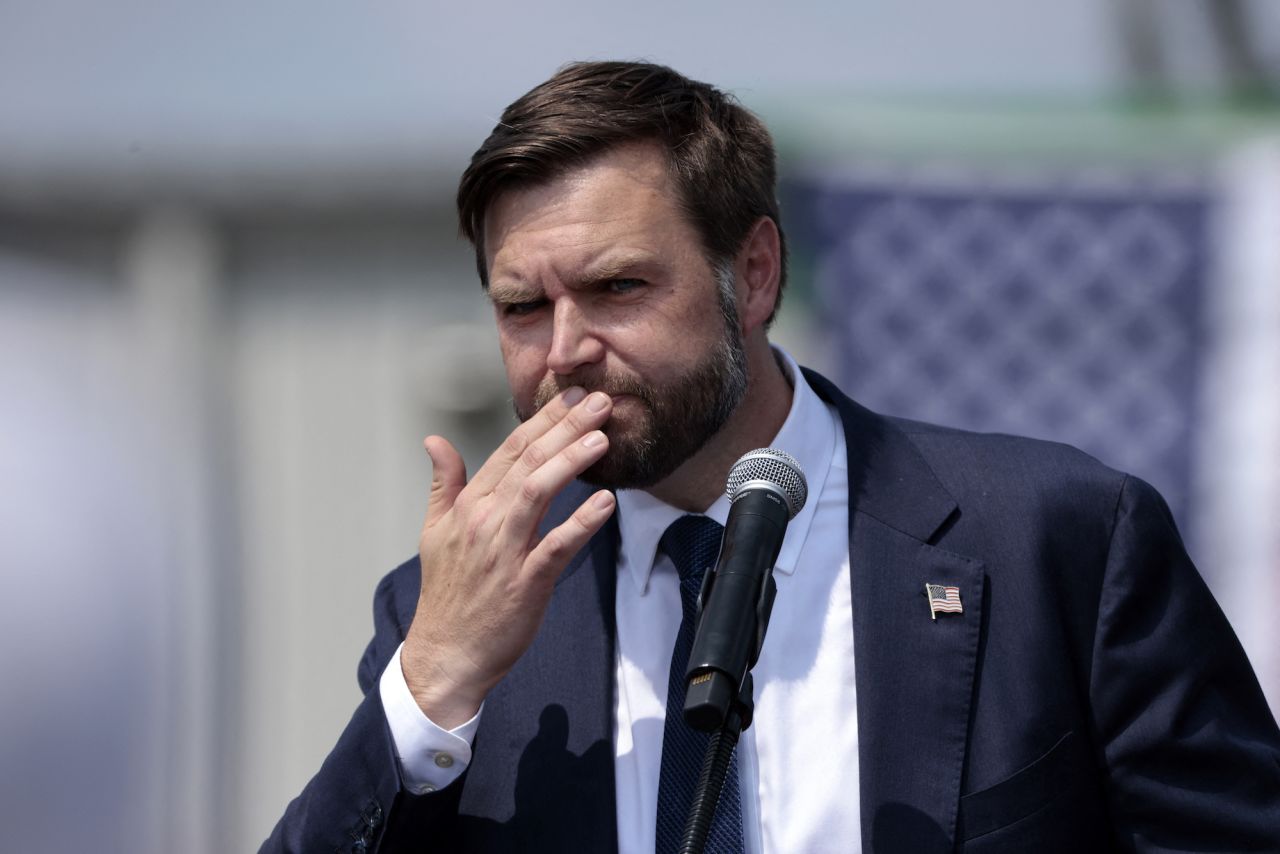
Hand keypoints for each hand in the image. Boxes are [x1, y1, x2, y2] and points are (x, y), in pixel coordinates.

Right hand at [401, 387, 616, 727]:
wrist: (446, 653)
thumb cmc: (447, 594)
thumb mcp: (434, 532)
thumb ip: (443, 483)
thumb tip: (434, 441)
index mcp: (469, 505)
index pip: (510, 450)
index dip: (544, 420)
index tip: (574, 396)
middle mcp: (485, 521)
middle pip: (529, 462)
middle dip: (566, 426)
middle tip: (601, 400)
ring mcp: (505, 551)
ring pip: (539, 493)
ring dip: (571, 461)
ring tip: (602, 437)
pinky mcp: (525, 582)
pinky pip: (556, 546)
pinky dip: (581, 523)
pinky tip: (606, 502)